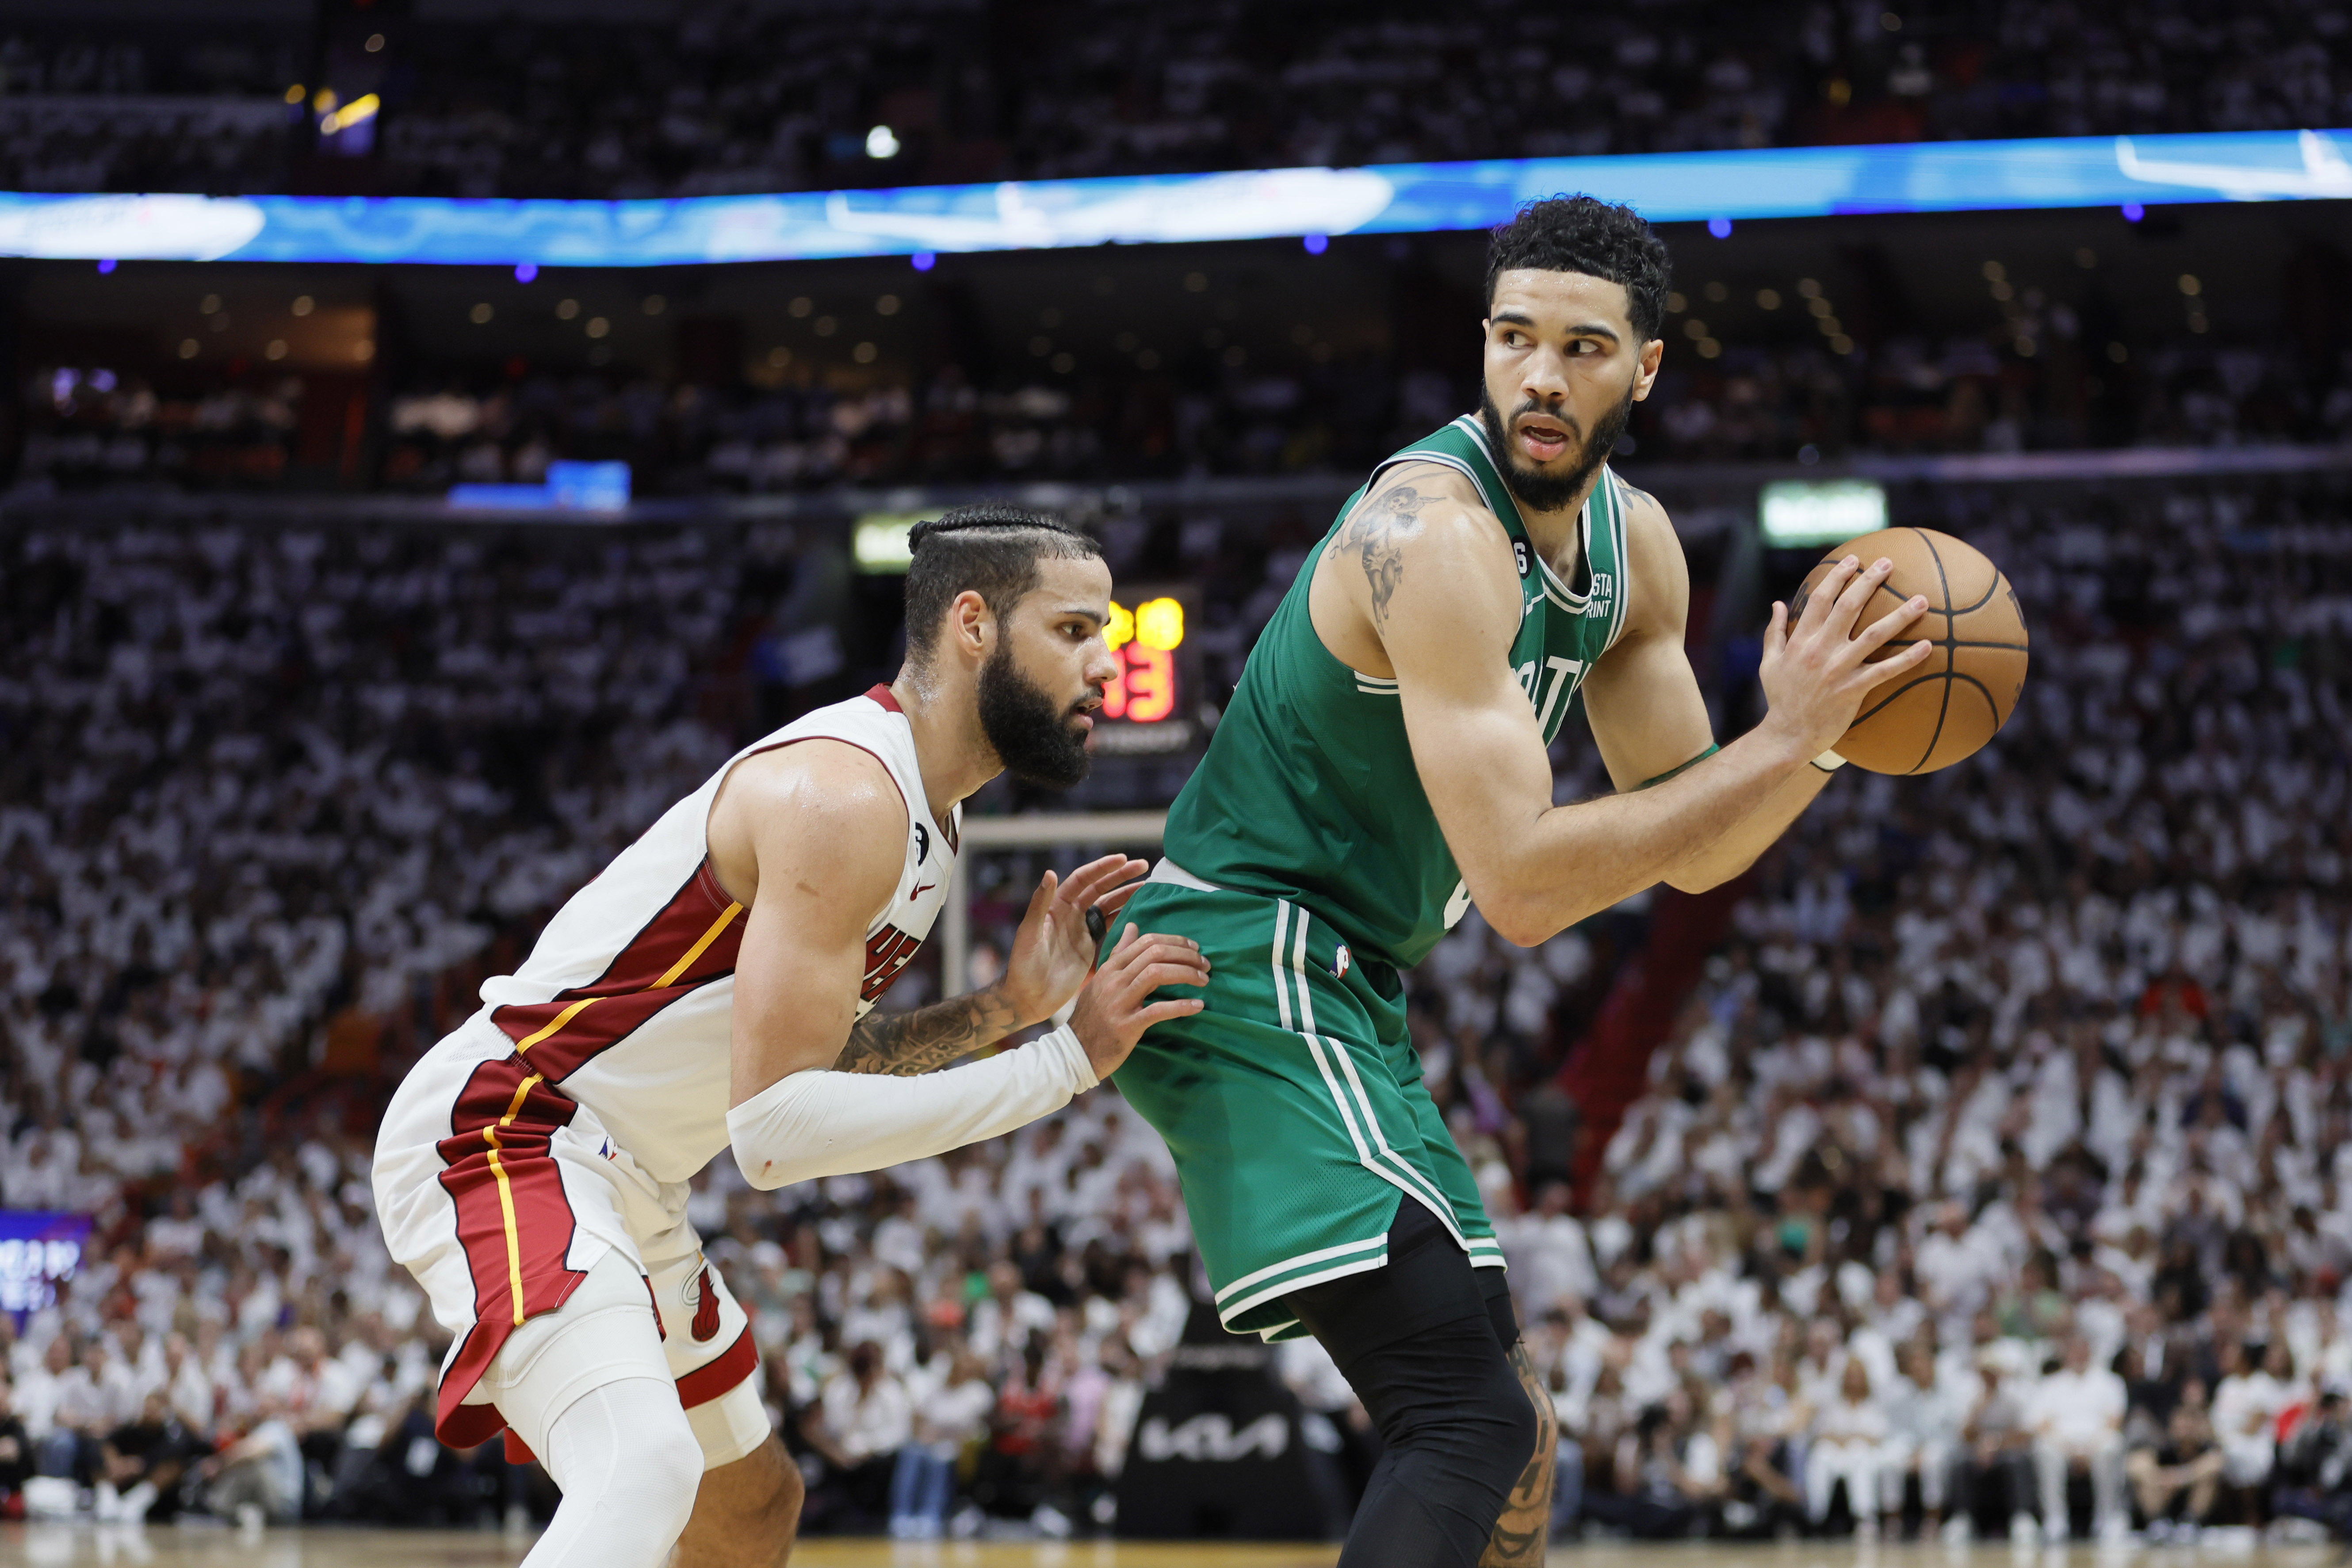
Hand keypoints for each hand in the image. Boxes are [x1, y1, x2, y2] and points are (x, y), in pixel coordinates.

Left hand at [998, 854, 1149, 1025]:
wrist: (1028, 999)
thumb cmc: (1022, 966)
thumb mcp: (1029, 933)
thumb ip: (1040, 904)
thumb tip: (1050, 872)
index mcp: (1056, 907)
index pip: (1083, 880)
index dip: (1102, 868)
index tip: (1123, 859)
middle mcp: (1070, 915)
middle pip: (1099, 889)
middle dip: (1120, 876)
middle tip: (1143, 865)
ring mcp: (1081, 931)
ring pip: (1108, 906)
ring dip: (1126, 895)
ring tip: (1147, 886)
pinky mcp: (1089, 948)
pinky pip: (1110, 928)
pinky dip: (1125, 918)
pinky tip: (1140, 913)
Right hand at [1067, 922, 1210, 1077]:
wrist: (1076, 1051)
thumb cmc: (1093, 1015)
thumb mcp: (1102, 979)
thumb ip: (1119, 953)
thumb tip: (1133, 926)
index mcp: (1111, 967)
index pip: (1146, 942)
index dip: (1175, 941)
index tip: (1194, 948)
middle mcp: (1114, 980)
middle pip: (1155, 953)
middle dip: (1186, 955)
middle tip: (1205, 963)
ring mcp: (1119, 1002)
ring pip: (1157, 974)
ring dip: (1186, 973)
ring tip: (1204, 980)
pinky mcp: (1127, 1025)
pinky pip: (1158, 1010)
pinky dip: (1181, 1006)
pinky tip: (1198, 1006)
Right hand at [1757, 553, 1932, 761]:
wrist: (1787, 735)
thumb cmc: (1779, 699)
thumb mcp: (1768, 663)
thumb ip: (1774, 632)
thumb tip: (1777, 603)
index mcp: (1800, 640)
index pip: (1820, 599)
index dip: (1838, 576)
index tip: (1854, 560)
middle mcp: (1820, 650)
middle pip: (1849, 607)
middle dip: (1869, 581)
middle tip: (1889, 564)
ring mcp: (1838, 669)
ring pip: (1875, 635)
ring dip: (1900, 616)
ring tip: (1922, 600)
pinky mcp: (1853, 690)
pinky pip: (1886, 671)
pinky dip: (1908, 658)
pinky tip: (1929, 646)